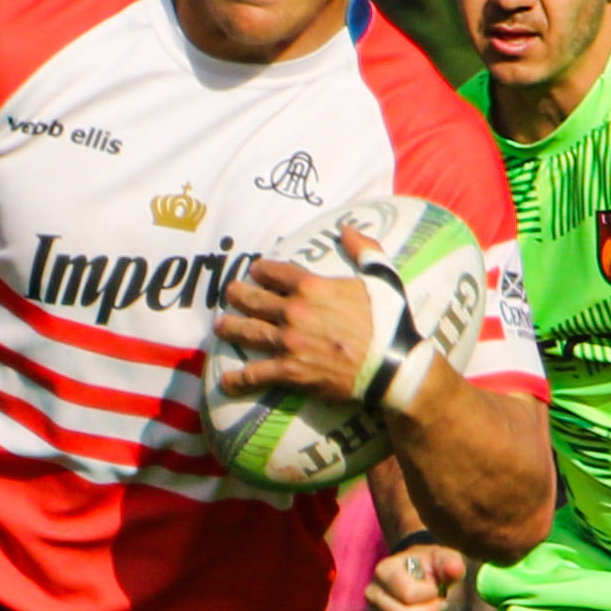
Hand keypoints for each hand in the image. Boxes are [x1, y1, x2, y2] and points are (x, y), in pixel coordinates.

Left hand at [213, 227, 374, 400]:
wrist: (391, 364)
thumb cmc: (389, 321)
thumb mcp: (382, 277)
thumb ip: (364, 250)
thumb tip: (347, 229)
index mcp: (313, 287)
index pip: (277, 272)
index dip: (262, 271)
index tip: (255, 271)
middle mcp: (295, 311)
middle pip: (256, 300)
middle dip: (239, 296)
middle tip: (230, 294)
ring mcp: (289, 342)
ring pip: (249, 332)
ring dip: (231, 329)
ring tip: (220, 327)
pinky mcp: (290, 371)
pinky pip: (256, 374)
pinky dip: (239, 379)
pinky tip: (226, 381)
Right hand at [364, 543, 465, 610]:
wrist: (418, 578)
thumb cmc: (429, 567)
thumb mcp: (442, 559)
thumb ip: (451, 562)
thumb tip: (455, 569)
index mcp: (384, 571)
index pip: (407, 594)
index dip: (429, 595)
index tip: (435, 588)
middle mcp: (373, 594)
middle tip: (439, 604)